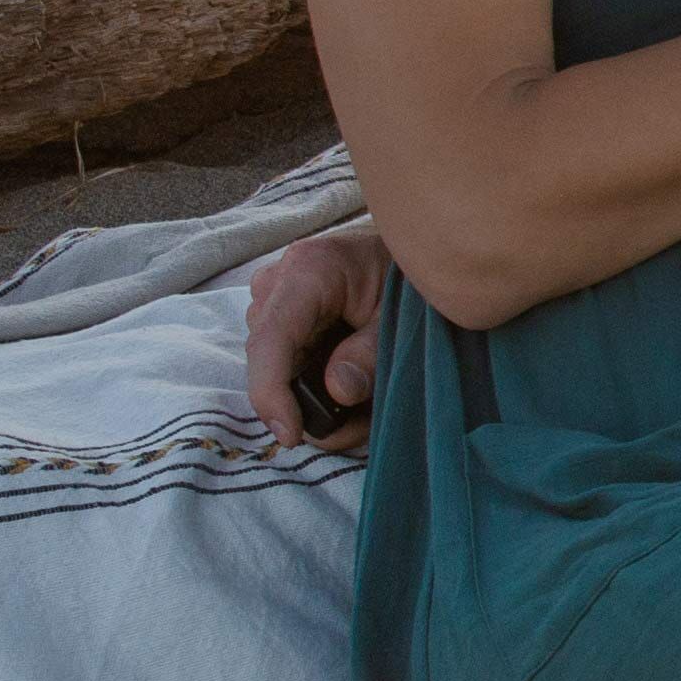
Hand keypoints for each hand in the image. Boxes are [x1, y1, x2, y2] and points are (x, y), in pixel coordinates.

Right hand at [246, 228, 391, 445]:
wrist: (411, 244)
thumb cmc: (406, 274)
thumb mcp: (401, 314)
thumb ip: (372, 353)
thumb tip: (339, 392)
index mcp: (308, 271)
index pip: (270, 341)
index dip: (271, 394)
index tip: (291, 436)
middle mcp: (278, 283)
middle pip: (272, 363)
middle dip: (312, 404)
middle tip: (363, 423)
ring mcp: (275, 300)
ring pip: (280, 369)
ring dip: (320, 398)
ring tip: (369, 405)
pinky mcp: (281, 316)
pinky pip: (288, 363)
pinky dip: (318, 384)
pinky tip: (353, 387)